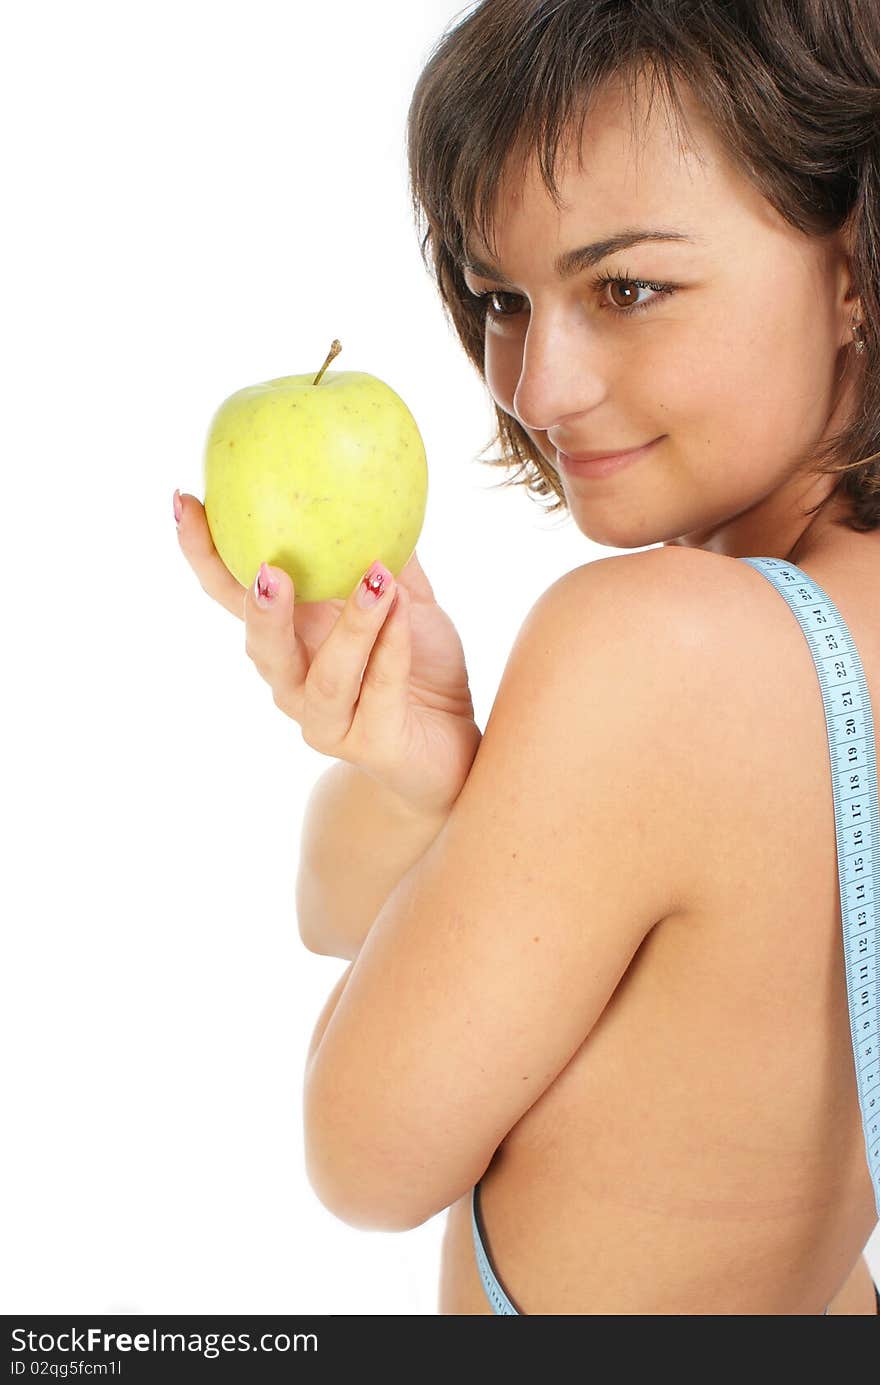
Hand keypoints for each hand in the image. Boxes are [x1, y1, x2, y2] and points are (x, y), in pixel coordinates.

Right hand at [174, 491, 481, 816]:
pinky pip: (378, 690)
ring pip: (322, 677)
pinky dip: (391, 647)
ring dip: (350, 626)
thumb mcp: (408, 602)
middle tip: (269, 570)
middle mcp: (296, 685)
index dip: (203, 555)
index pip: (232, 596)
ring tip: (375, 578)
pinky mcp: (370, 745)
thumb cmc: (423, 669)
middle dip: (259, 608)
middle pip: (261, 648)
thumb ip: (388, 556)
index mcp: (293, 640)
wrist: (457, 745)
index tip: (184, 501)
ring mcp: (328, 721)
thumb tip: (378, 482)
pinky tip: (403, 609)